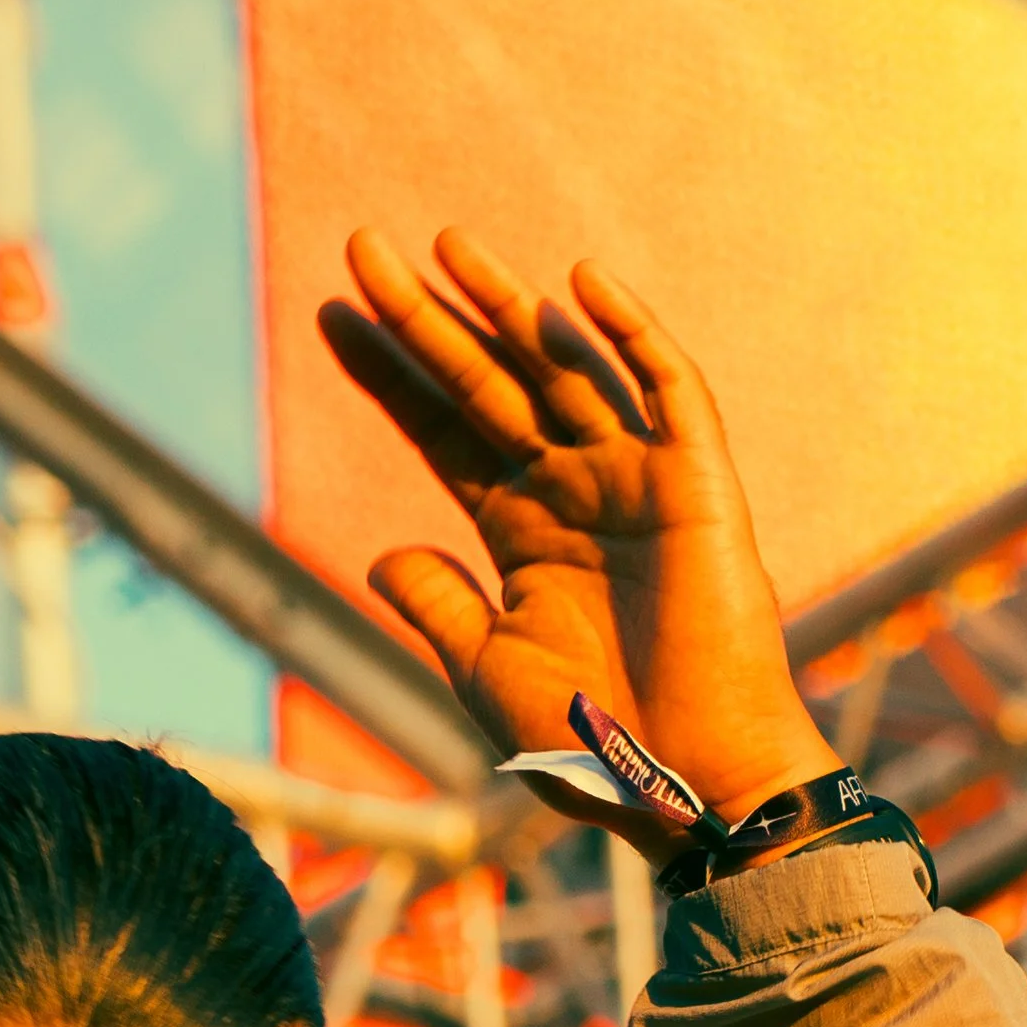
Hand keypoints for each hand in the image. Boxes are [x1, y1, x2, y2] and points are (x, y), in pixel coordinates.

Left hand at [319, 228, 838, 834]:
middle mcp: (571, 489)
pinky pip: (666, 391)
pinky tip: (577, 286)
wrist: (684, 781)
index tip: (329, 314)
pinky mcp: (697, 483)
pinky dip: (629, 336)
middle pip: (484, 382)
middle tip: (360, 247)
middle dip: (424, 319)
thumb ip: (437, 606)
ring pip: (562, 368)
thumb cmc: (589, 741)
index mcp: (518, 531)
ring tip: (445, 245)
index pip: (439, 431)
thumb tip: (377, 554)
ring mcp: (634, 478)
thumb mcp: (486, 671)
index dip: (387, 374)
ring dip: (507, 305)